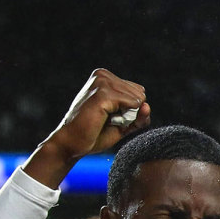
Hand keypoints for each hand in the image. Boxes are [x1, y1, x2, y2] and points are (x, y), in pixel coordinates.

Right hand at [25, 69, 149, 187]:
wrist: (72, 143)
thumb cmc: (95, 134)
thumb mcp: (125, 124)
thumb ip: (140, 116)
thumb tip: (147, 106)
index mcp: (106, 78)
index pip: (139, 93)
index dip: (132, 111)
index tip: (112, 117)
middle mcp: (103, 75)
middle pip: (141, 95)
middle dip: (131, 114)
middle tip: (107, 120)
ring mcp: (101, 82)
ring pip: (138, 99)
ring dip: (126, 117)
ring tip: (105, 120)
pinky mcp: (102, 93)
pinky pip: (132, 104)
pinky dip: (125, 118)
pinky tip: (105, 120)